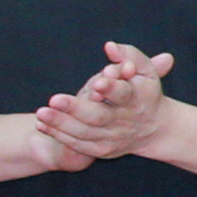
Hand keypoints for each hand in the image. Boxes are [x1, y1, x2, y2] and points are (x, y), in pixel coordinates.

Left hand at [33, 41, 179, 161]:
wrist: (154, 128)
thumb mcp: (145, 70)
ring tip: (42, 113)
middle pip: (99, 116)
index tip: (97, 83)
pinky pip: (77, 144)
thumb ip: (128, 55)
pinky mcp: (102, 149)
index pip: (123, 93)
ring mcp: (113, 137)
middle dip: (76, 109)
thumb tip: (109, 46)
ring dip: (60, 123)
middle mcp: (125, 121)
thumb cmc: (144, 91)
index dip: (111, 89)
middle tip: (54, 99)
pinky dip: (58, 135)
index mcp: (136, 99)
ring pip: (84, 132)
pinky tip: (42, 124)